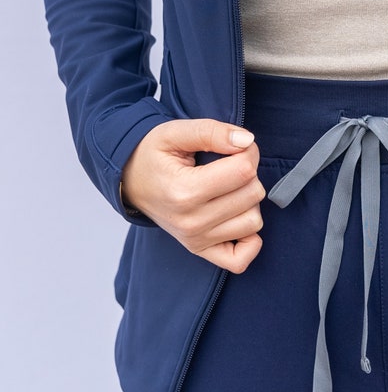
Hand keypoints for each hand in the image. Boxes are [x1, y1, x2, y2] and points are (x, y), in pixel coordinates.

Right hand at [121, 119, 266, 272]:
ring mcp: (195, 240)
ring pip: (253, 221)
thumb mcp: (175, 132)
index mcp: (184, 191)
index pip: (244, 170)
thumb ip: (212, 132)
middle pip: (253, 194)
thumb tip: (246, 141)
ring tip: (228, 188)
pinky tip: (237, 217)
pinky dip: (248, 241)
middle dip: (248, 173)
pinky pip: (240, 259)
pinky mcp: (199, 250)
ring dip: (249, 201)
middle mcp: (191, 222)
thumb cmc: (154, 154)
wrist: (130, 180)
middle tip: (227, 165)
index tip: (234, 146)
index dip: (248, 151)